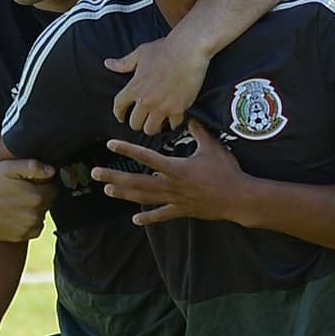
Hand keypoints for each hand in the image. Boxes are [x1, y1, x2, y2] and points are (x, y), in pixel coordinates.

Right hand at [0, 161, 55, 241]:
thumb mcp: (8, 167)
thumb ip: (33, 167)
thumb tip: (52, 171)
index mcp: (37, 196)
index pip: (53, 189)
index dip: (42, 183)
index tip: (29, 181)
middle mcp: (35, 215)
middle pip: (48, 203)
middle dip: (39, 196)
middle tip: (19, 191)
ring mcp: (28, 228)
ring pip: (41, 217)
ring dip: (34, 210)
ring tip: (14, 202)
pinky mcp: (20, 237)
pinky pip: (33, 229)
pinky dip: (28, 223)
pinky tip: (14, 214)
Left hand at [92, 117, 250, 225]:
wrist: (238, 198)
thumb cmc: (227, 171)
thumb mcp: (213, 147)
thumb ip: (199, 131)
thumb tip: (190, 116)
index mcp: (176, 168)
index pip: (147, 157)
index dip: (128, 149)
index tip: (110, 144)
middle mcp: (171, 185)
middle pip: (137, 181)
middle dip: (115, 177)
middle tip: (95, 174)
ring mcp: (175, 200)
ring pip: (144, 197)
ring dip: (125, 194)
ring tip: (108, 190)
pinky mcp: (182, 211)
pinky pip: (162, 215)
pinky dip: (149, 217)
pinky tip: (135, 219)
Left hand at [107, 33, 210, 135]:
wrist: (189, 50)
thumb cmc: (165, 49)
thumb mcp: (141, 53)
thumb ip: (124, 63)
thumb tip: (108, 64)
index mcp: (134, 87)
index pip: (119, 106)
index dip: (118, 113)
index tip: (121, 117)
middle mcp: (145, 100)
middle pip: (134, 123)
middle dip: (137, 122)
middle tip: (142, 120)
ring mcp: (161, 106)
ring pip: (151, 129)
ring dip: (153, 126)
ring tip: (157, 122)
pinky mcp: (178, 109)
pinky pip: (172, 125)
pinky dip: (173, 123)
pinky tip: (174, 118)